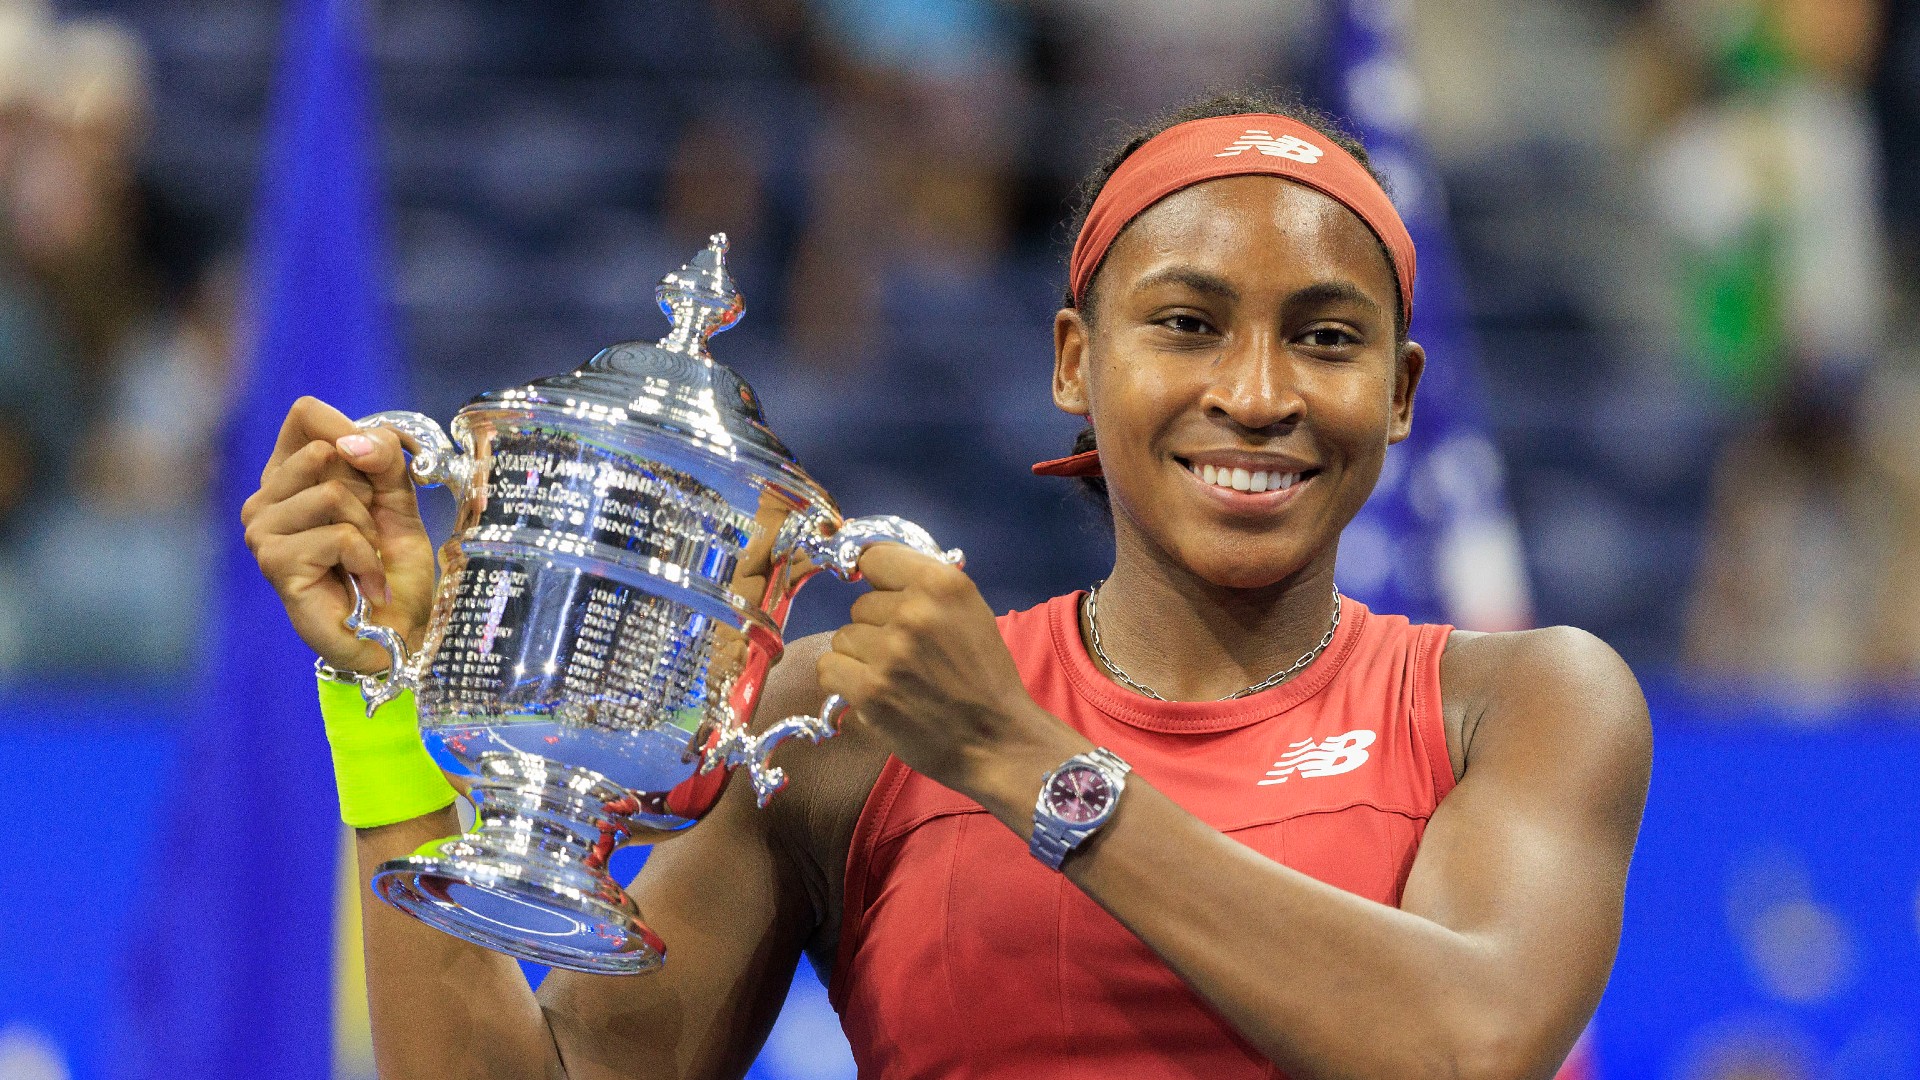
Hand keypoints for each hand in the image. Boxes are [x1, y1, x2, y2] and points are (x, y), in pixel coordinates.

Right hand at [240, 396, 436, 673]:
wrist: (397, 630)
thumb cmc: (391, 566)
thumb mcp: (397, 498)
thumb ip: (383, 459)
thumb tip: (352, 442)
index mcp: (290, 473)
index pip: (305, 413)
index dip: (350, 429)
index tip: (375, 469)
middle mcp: (265, 498)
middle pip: (325, 450)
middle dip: (369, 491)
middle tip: (370, 532)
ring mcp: (262, 531)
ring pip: (334, 494)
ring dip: (369, 531)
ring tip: (366, 561)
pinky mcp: (274, 563)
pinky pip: (340, 536)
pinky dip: (368, 562)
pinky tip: (366, 586)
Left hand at [815, 544, 1079, 800]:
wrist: (997, 741)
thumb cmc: (985, 678)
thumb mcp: (970, 613)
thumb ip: (925, 589)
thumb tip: (870, 571)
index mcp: (943, 584)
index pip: (874, 557)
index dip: (876, 580)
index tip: (883, 596)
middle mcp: (914, 611)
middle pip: (859, 604)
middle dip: (877, 628)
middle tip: (910, 656)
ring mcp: (889, 651)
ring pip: (842, 638)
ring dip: (861, 658)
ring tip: (896, 679)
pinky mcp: (870, 690)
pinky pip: (829, 668)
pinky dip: (845, 683)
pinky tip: (875, 694)